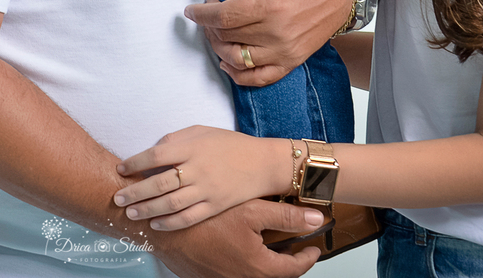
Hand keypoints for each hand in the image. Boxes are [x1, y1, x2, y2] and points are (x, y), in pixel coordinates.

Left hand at [114, 126, 290, 229]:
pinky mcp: (215, 206)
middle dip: (134, 192)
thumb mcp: (202, 131)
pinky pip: (188, 218)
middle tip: (117, 198)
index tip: (121, 169)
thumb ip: (176, 138)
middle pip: (158, 184)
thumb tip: (153, 150)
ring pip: (170, 204)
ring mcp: (207, 190)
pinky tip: (155, 224)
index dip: (135, 163)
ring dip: (147, 210)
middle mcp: (197, 169)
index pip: (156, 156)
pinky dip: (169, 223)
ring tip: (131, 214)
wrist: (263, 163)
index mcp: (192, 147)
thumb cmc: (230, 144)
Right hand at [151, 197, 322, 277]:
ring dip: (263, 261)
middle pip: (274, 274)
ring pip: (253, 274)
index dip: (307, 256)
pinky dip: (241, 261)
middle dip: (286, 260)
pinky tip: (238, 244)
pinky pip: (232, 272)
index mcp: (258, 268)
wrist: (164, 228)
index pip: (293, 269)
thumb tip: (318, 220)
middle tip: (293, 245)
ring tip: (268, 243)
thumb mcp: (251, 211)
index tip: (313, 247)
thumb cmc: (206, 219)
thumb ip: (287, 217)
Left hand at [185, 0, 354, 85]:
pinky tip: (227, 61)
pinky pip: (259, 77)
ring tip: (216, 32)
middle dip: (209, 26)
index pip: (222, 17)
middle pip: (227, 38)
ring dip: (218, 47)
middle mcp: (275, 32)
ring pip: (237, 59)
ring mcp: (284, 50)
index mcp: (269, 4)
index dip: (201, 14)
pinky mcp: (292, 60)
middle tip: (207, 13)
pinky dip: (238, 75)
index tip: (192, 10)